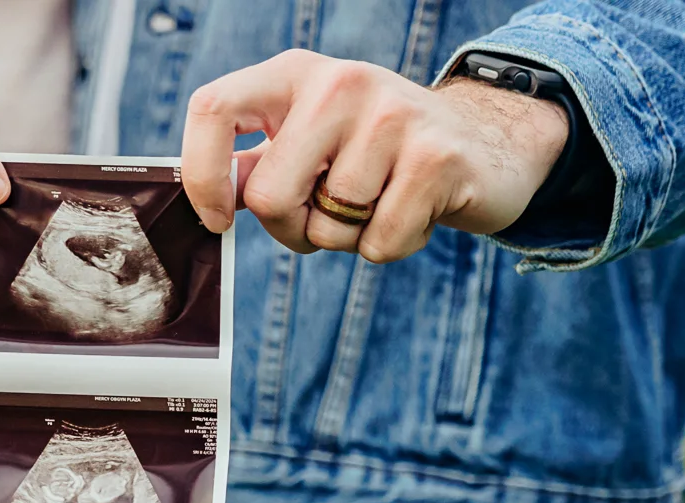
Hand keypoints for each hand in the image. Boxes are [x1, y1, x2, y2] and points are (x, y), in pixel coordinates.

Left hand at [182, 50, 569, 262]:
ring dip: (350, 239)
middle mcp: (340, 82)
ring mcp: (392, 114)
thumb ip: (259, 166)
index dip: (202, 176)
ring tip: (381, 202)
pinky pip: (379, 243)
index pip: (213, 109)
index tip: (220, 219)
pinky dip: (391, 246)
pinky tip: (414, 211)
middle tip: (329, 214)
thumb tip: (208, 201)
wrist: (482, 143)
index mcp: (296, 74)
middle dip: (294, 230)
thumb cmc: (378, 155)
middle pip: (271, 196)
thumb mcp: (312, 142)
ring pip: (329, 228)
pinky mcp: (436, 157)